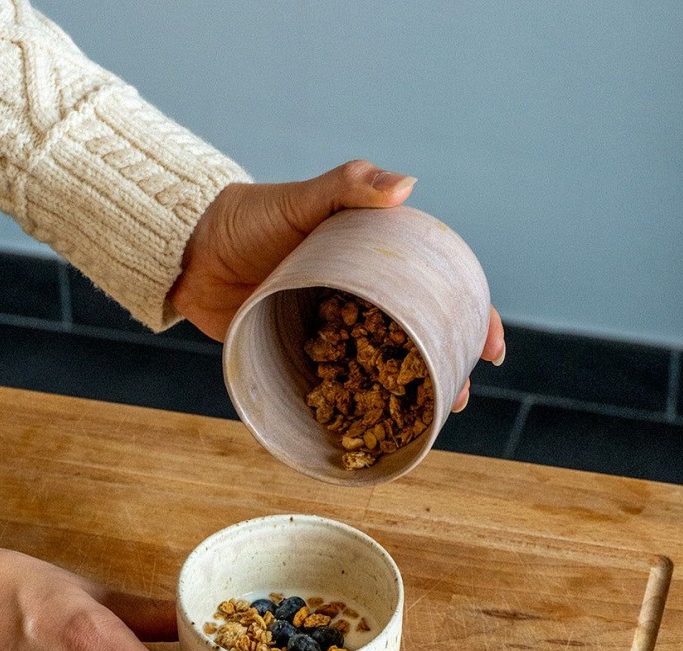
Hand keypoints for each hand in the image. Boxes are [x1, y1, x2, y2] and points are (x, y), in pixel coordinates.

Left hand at [169, 159, 504, 409]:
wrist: (192, 251)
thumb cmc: (250, 217)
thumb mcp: (303, 199)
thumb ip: (348, 189)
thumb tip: (407, 188)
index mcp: (372, 261)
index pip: (435, 288)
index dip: (471, 315)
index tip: (491, 344)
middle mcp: (358, 299)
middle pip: (415, 336)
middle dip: (443, 366)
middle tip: (458, 395)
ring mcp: (331, 332)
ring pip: (381, 368)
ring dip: (406, 395)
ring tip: (428, 419)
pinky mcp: (300, 357)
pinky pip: (336, 387)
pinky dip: (356, 409)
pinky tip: (373, 430)